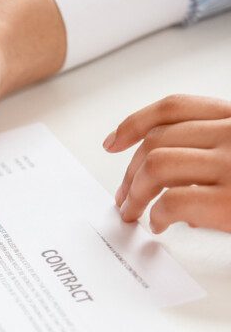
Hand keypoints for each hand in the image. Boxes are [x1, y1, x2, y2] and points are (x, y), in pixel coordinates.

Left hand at [104, 95, 230, 233]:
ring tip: (133, 212)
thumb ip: (213, 156)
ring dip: (135, 193)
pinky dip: (157, 215)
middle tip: (123, 197)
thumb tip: (171, 187)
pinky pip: (172, 201)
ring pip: (156, 165)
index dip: (135, 123)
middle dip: (130, 172)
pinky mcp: (229, 201)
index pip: (175, 108)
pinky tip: (160, 224)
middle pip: (157, 140)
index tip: (112, 142)